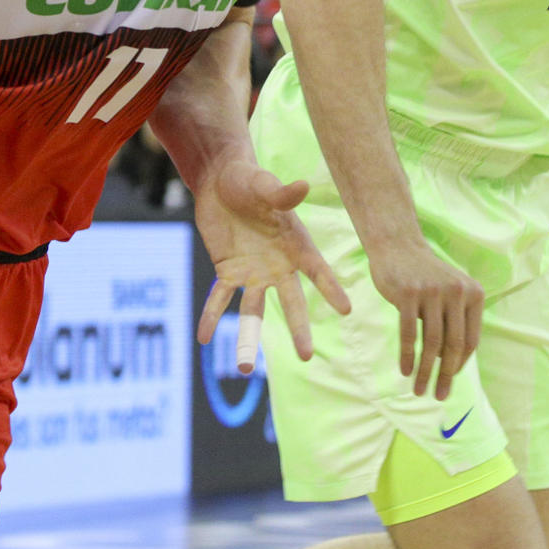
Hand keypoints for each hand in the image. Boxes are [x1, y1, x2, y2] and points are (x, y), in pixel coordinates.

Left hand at [193, 159, 351, 373]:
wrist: (220, 181)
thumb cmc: (249, 179)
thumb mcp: (264, 184)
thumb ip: (281, 193)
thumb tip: (301, 186)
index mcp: (296, 245)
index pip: (318, 271)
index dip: (331, 289)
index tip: (346, 309)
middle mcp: (279, 266)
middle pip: (291, 303)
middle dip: (298, 329)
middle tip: (306, 356)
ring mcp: (253, 273)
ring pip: (253, 312)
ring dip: (248, 339)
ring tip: (243, 369)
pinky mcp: (227, 271)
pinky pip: (219, 299)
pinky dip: (211, 317)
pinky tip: (202, 338)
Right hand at [367, 233, 483, 401]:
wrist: (397, 246)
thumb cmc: (425, 276)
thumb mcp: (450, 292)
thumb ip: (456, 321)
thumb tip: (453, 364)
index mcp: (473, 294)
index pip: (470, 340)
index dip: (460, 365)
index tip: (449, 381)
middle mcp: (456, 292)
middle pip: (453, 345)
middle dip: (445, 376)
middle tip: (438, 396)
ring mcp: (432, 292)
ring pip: (431, 343)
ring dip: (425, 371)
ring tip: (419, 389)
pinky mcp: (408, 294)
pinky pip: (409, 333)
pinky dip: (407, 356)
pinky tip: (405, 370)